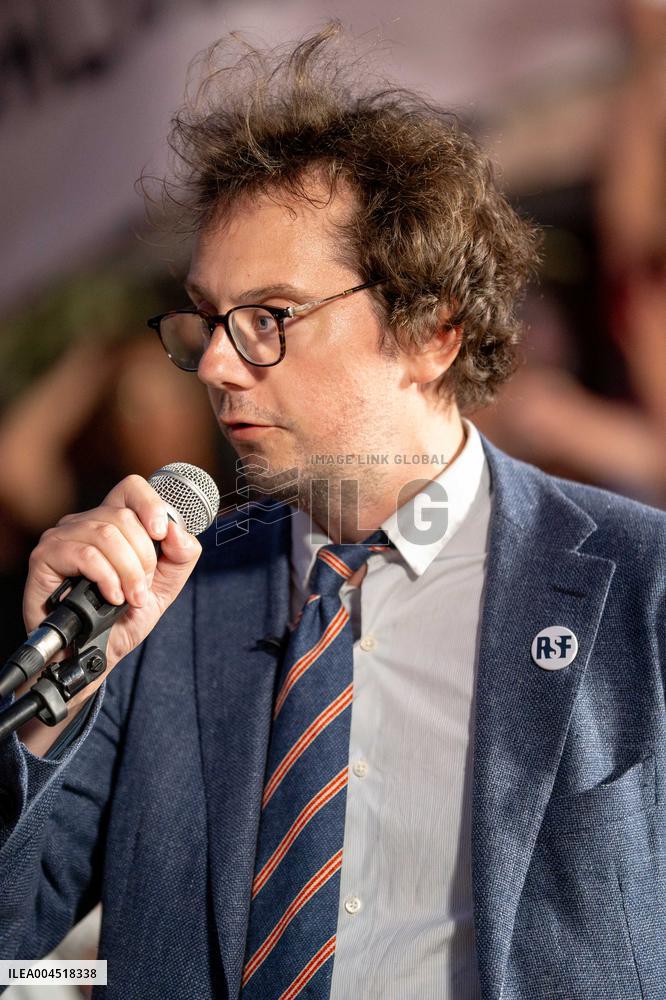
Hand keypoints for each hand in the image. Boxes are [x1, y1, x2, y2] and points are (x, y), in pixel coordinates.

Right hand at [24, 474, 201, 689]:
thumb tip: (178, 532)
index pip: (133, 488)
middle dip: (144, 558)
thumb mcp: (165, 586)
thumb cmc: (124, 617)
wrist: (97, 653)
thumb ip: (181, 556)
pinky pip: (86, 554)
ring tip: (131, 598)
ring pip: (107, 534)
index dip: (152, 505)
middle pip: (124, 517)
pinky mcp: (46, 556)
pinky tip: (111, 597)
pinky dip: (107, 578)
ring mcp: (64, 537)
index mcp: (114, 522)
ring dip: (128, 573)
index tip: (162, 534)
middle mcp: (86, 522)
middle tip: (142, 589)